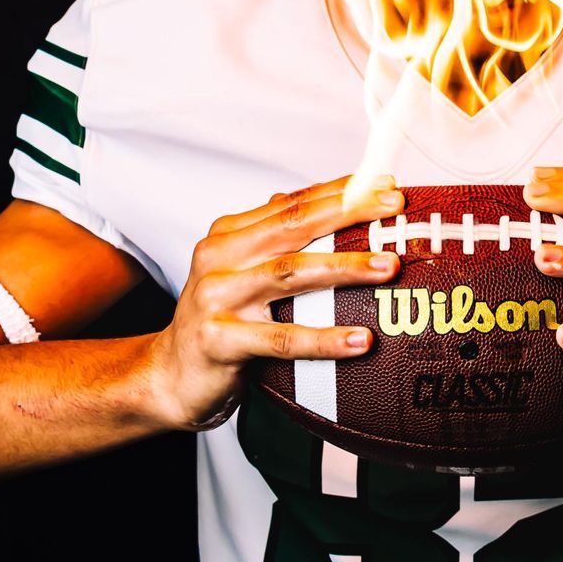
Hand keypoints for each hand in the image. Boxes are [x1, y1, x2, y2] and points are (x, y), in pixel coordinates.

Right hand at [145, 174, 404, 433]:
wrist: (168, 376)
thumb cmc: (217, 321)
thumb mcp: (243, 271)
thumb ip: (278, 237)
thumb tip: (328, 199)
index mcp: (230, 235)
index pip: (293, 203)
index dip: (340, 191)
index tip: (385, 185)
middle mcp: (220, 257)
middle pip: (294, 226)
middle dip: (349, 213)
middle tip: (393, 209)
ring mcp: (216, 297)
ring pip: (290, 274)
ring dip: (345, 268)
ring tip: (389, 267)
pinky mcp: (219, 340)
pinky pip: (280, 340)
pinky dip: (323, 339)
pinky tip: (361, 341)